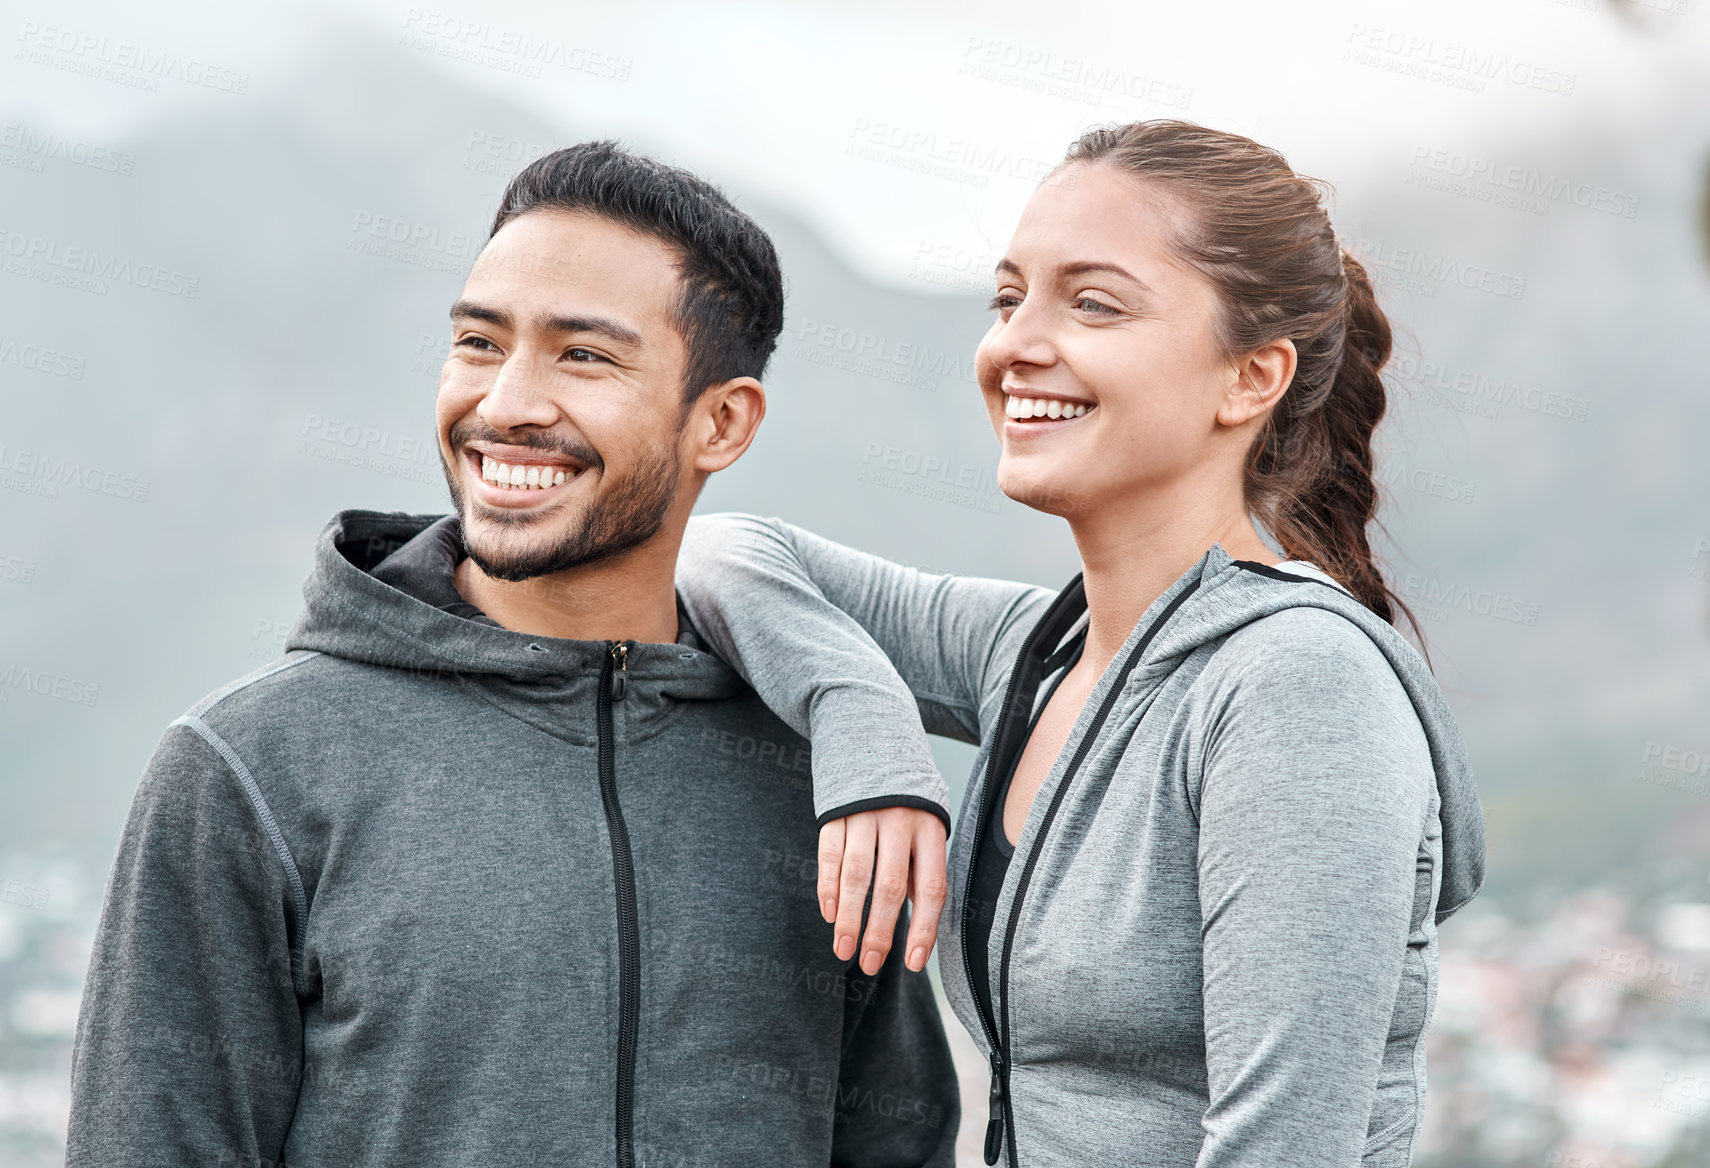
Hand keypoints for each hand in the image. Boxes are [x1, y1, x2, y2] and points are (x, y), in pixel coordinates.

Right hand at [818, 807, 948, 974]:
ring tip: (844, 950)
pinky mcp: (836, 812)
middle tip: (870, 963)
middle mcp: (900, 821)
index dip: (924, 927)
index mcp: (930, 830)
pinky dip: (828, 888)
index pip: (932, 887)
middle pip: (891, 885)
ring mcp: (866, 815)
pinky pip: (830, 855)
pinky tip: (830, 914)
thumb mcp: (926, 830)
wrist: (875, 745)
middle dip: (879, 930)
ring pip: (857, 874)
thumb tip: (918, 926)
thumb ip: (920, 871)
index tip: (914, 962)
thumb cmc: (907, 805)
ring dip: (850, 917)